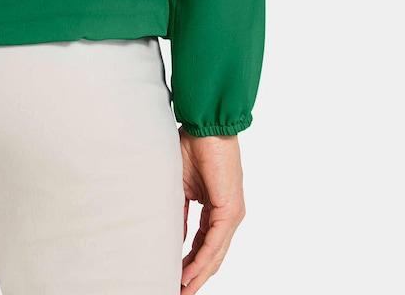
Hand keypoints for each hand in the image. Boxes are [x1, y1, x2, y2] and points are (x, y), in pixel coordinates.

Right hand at [179, 131, 246, 290]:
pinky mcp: (230, 210)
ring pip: (215, 254)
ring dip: (198, 274)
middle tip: (179, 291)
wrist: (206, 125)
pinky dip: (202, 260)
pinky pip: (215, 242)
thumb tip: (172, 236)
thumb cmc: (193, 145)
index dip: (189, 261)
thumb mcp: (181, 186)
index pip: (203, 243)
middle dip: (195, 276)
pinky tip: (189, 273)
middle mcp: (228, 215)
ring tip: (182, 290)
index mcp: (217, 208)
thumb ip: (179, 212)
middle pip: (212, 255)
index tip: (173, 275)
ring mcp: (232, 214)